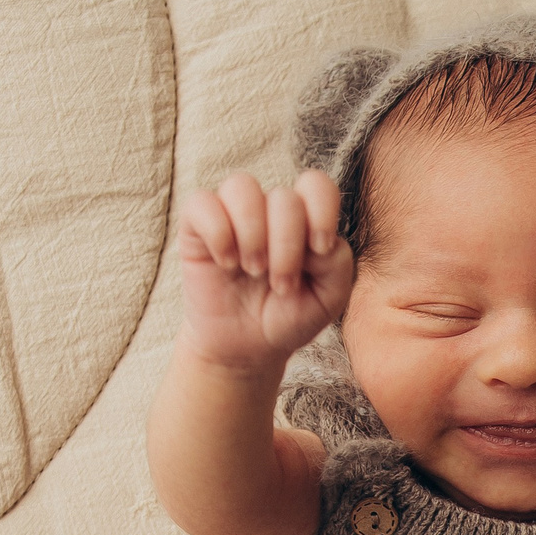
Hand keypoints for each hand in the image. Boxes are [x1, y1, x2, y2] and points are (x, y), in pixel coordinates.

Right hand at [177, 170, 354, 375]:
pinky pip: (202, 203)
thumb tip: (315, 239)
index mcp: (305, 219)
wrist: (246, 349)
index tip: (319, 250)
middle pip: (284, 197)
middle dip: (287, 246)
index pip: (317, 185)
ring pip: (241, 186)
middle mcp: (269, 209)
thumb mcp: (329, 299)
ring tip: (252, 270)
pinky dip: (217, 233)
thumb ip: (338, 263)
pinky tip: (225, 262)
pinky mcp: (197, 226)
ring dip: (252, 234)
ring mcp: (232, 214)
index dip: (322, 211)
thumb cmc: (288, 318)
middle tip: (282, 286)